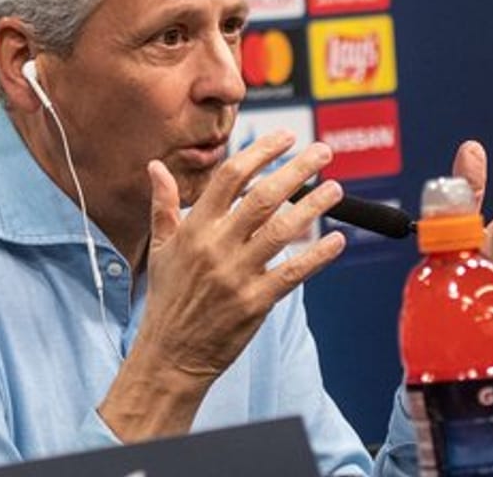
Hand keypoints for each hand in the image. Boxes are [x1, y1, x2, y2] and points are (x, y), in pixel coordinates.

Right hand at [102, 131, 345, 438]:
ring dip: (313, 207)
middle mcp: (215, 247)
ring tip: (335, 189)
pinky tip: (337, 240)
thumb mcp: (160, 248)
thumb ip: (163, 204)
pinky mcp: (254, 302)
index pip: (231, 178)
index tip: (287, 138)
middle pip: (263, 197)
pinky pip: (293, 273)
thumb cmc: (168, 298)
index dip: (261, 152)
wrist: (169, 355)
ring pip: (281, 231)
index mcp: (194, 229)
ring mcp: (236, 275)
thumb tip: (155, 167)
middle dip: (297, 170)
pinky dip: (317, 256)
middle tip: (323, 151)